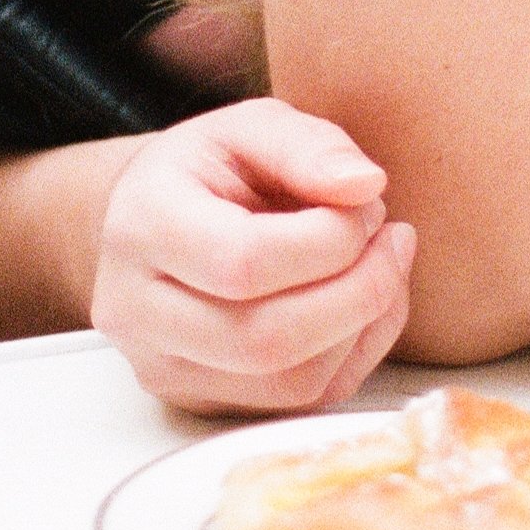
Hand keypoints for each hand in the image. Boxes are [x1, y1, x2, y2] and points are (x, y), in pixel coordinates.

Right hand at [92, 98, 416, 413]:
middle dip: (360, 291)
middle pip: (266, 340)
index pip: (243, 263)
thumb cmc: (205, 170)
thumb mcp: (249, 127)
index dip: (331, 241)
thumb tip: (365, 186)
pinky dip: (352, 353)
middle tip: (392, 239)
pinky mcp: (201, 402)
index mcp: (143, 226)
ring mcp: (164, 369)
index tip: (369, 205)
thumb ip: (307, 146)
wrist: (150, 222)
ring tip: (380, 264)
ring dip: (363, 325)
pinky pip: (298, 401)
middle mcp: (137, 311)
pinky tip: (360, 303)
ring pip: (290, 383)